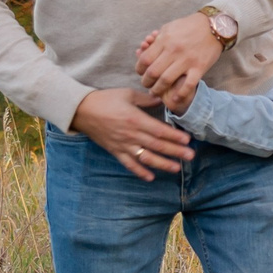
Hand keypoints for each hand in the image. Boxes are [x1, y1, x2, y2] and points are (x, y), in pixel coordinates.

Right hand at [69, 87, 195, 179]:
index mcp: (135, 119)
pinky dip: (140, 172)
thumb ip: (146, 99)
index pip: (159, 130)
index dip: (174, 136)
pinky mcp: (115, 151)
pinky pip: (129, 164)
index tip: (187, 140)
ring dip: (162, 164)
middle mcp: (131, 135)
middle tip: (190, 155)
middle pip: (157, 145)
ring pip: (146, 157)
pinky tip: (151, 177)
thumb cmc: (105, 99)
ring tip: (176, 168)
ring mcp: (123, 145)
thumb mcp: (127, 94)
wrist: (82, 111)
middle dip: (175, 151)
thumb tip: (162, 100)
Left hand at [136, 12, 225, 107]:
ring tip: (155, 92)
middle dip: (146, 82)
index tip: (141, 72)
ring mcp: (187, 60)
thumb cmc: (190, 26)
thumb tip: (144, 50)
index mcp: (165, 40)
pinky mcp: (200, 68)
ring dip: (158, 89)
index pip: (145, 59)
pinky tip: (174, 99)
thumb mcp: (170, 27)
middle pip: (153, 72)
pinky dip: (179, 94)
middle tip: (147, 84)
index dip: (139, 69)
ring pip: (166, 80)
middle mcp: (174, 51)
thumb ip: (157, 40)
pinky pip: (188, 85)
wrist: (215, 26)